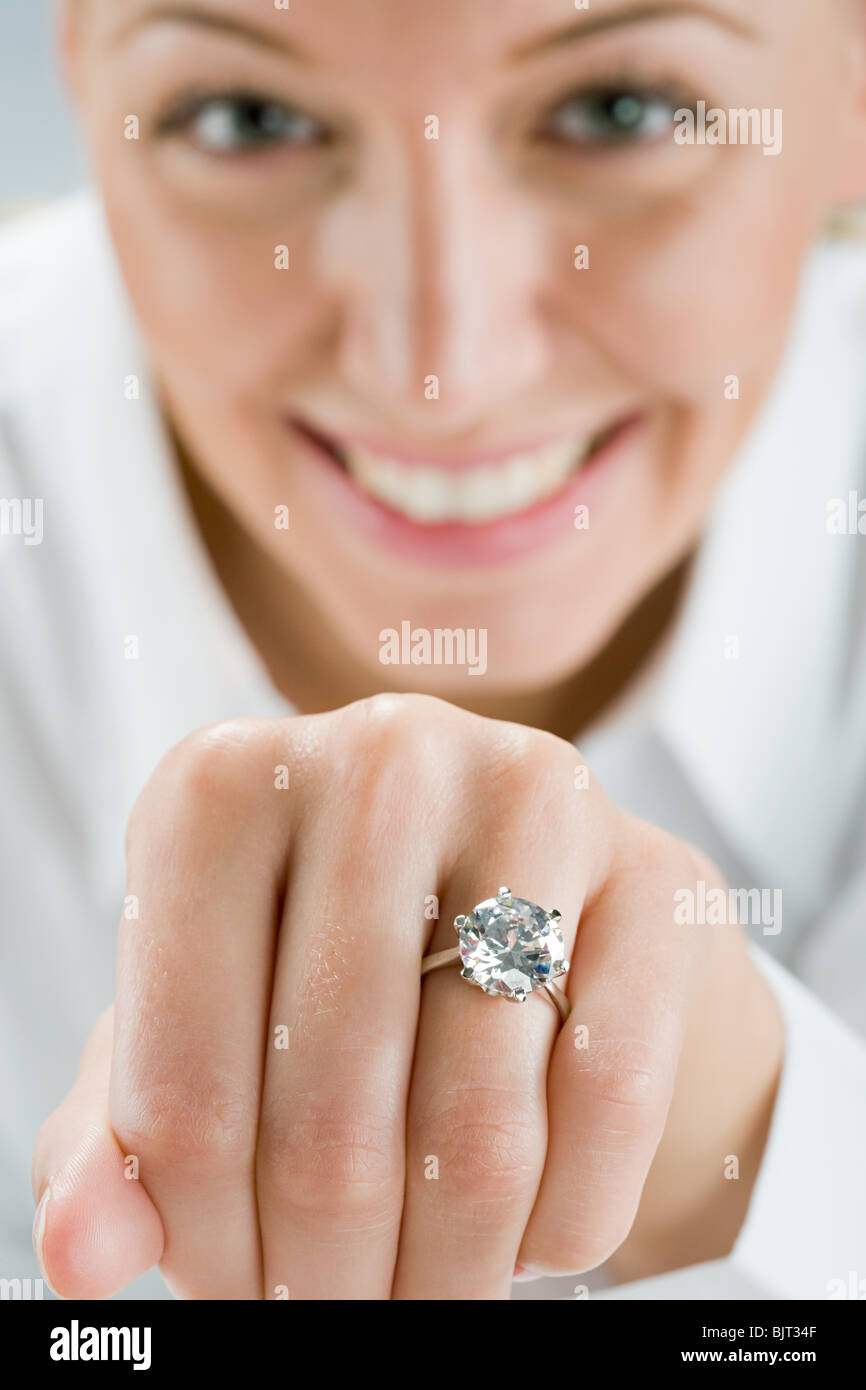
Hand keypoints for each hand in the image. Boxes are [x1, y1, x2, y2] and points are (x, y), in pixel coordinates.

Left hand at [31, 694, 782, 1298]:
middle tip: (334, 1315)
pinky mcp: (654, 871)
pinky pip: (610, 1100)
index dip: (202, 1239)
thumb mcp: (201, 1035)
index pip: (178, 1087)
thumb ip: (115, 1145)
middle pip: (329, 1118)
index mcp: (219, 793)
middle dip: (328, 1276)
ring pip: (478, 1127)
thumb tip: (83, 1251)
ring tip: (427, 1290)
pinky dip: (567, 1216)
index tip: (234, 1289)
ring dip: (448, 1268)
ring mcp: (527, 799)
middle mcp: (374, 758)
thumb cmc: (329, 970)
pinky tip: (531, 1231)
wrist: (523, 899)